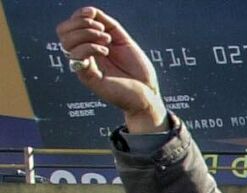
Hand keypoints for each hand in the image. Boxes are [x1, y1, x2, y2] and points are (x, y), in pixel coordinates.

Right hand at [56, 8, 165, 131]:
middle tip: (102, 31)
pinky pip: (77, 57)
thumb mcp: (122, 39)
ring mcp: (84, 66)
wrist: (149, 92)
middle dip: (81, 24)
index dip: (78, 16)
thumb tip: (90, 11)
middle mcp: (84, 56)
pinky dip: (91, 47)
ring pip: (67, 42)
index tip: (93, 14)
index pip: (69, 26)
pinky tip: (106, 51)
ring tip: (107, 41)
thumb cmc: (138, 70)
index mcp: (89, 46)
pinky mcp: (88, 77)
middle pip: (62, 32)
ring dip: (88, 34)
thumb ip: (107, 24)